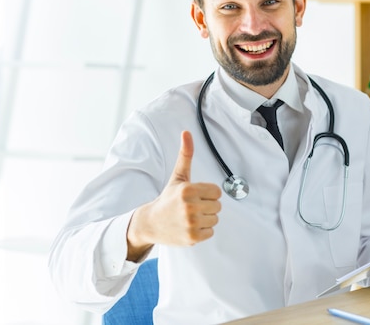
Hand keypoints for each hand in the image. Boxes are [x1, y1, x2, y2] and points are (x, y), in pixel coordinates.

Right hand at [126, 130, 221, 259]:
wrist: (151, 223)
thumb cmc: (168, 198)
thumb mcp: (178, 176)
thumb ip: (186, 154)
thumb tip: (186, 132)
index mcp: (188, 190)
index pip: (217, 192)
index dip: (208, 193)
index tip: (195, 196)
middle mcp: (189, 207)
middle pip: (218, 206)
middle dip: (207, 206)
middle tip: (191, 207)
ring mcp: (191, 224)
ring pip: (215, 219)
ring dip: (205, 219)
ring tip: (189, 217)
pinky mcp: (192, 238)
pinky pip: (211, 232)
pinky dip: (202, 231)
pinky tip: (189, 227)